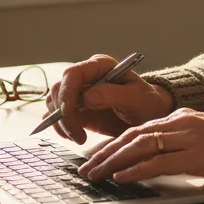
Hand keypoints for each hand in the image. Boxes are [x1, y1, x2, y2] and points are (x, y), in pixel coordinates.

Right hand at [45, 54, 174, 143]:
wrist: (149, 116)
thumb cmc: (147, 103)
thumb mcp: (137, 98)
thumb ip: (113, 95)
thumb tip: (86, 98)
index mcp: (100, 66)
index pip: (73, 74)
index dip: (66, 93)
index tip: (69, 113)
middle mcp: (86, 77)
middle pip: (59, 90)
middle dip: (63, 114)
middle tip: (77, 134)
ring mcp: (79, 93)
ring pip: (54, 103)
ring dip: (61, 123)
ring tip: (78, 138)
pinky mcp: (77, 109)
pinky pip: (58, 116)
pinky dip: (60, 127)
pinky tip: (72, 136)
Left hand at [78, 109, 203, 183]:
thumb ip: (184, 147)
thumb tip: (161, 164)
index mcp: (184, 118)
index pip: (139, 129)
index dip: (114, 145)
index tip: (97, 158)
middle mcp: (182, 123)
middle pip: (133, 136)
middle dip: (105, 154)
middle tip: (86, 169)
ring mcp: (190, 138)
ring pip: (140, 147)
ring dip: (112, 163)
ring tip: (94, 175)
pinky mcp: (198, 155)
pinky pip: (159, 162)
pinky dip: (136, 170)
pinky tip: (121, 177)